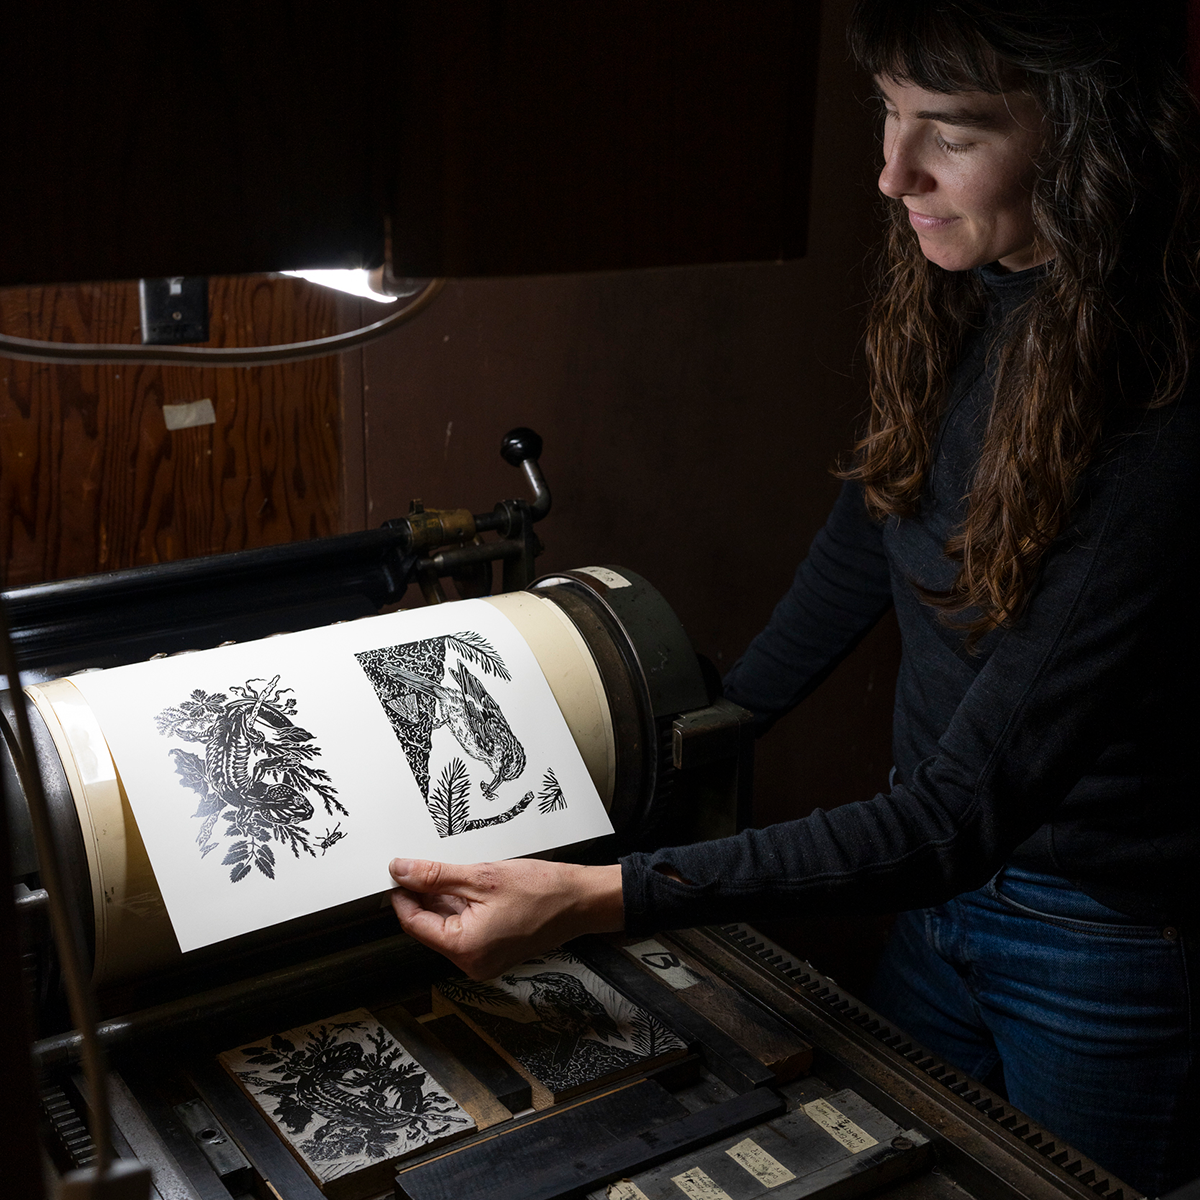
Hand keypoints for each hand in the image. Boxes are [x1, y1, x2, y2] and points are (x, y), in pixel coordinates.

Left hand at [388, 857, 623, 979]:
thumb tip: (401, 872)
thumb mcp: (481, 876)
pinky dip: (463, 907)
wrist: (582, 902)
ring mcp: (484, 960)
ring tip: (457, 871)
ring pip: (448, 926)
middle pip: (430, 926)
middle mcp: (471, 963)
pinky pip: (466, 930)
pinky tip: (472, 885)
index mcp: (464, 948)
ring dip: (445, 899)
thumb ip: (435, 876)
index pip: (413, 923)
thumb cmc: (542, 892)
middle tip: (424, 864)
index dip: (402, 895)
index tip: (398, 872)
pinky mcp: (494, 953)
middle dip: (425, 895)